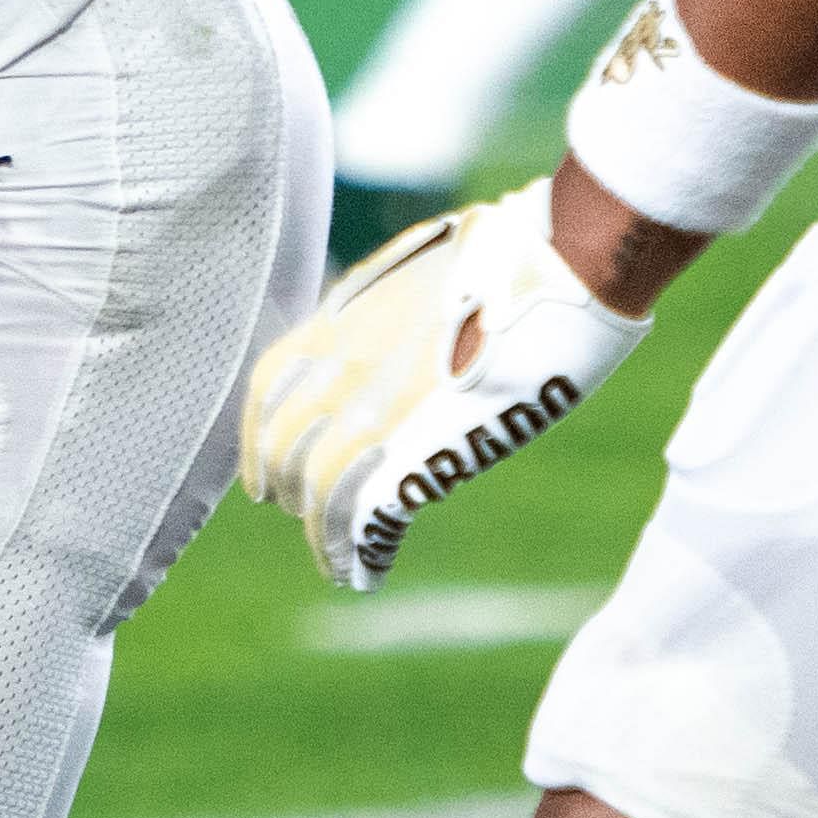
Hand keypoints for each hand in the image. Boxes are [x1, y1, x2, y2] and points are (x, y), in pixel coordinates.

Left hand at [238, 186, 650, 592]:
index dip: (257, 439)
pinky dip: (364, 550)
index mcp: (344, 320)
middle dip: (288, 491)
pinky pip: (371, 515)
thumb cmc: (514, 247)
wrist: (560, 259)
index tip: (261, 475)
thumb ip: (391, 303)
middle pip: (285, 448)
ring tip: (335, 565)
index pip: (268, 387)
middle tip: (299, 515)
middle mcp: (345, 367)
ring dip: (323, 536)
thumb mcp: (423, 265)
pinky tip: (369, 570)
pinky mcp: (426, 449)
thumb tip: (394, 321)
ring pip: (321, 491)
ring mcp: (382, 411)